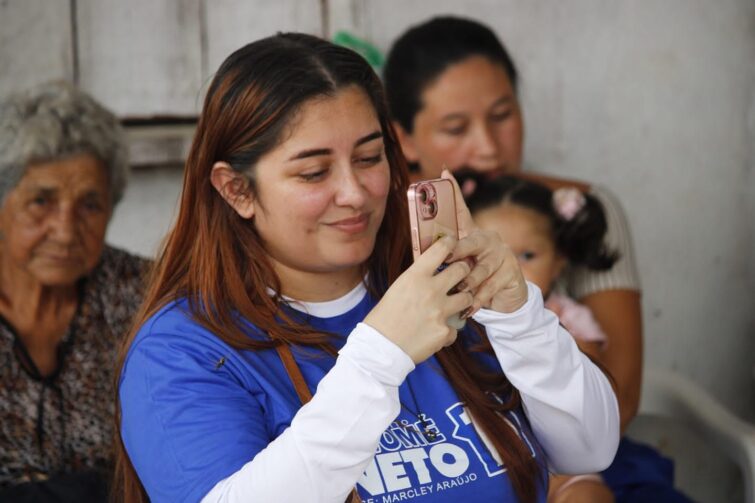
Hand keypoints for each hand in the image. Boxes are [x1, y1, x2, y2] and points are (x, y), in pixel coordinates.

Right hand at [364, 236, 473, 363]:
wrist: (379, 350)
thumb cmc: (383, 319)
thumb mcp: (397, 290)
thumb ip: (416, 281)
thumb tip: (431, 274)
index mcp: (415, 276)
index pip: (441, 249)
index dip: (450, 243)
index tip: (452, 244)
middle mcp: (431, 290)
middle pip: (462, 270)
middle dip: (463, 271)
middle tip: (460, 275)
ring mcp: (440, 311)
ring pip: (467, 297)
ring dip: (462, 300)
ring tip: (453, 305)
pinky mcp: (444, 331)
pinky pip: (455, 328)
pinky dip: (446, 331)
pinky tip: (433, 334)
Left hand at [441, 169, 528, 313]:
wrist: (504, 301)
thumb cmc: (474, 281)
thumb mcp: (460, 268)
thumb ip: (446, 260)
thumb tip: (422, 256)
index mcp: (472, 234)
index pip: (462, 211)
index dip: (453, 192)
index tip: (443, 173)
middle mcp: (488, 239)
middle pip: (470, 241)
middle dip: (456, 253)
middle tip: (446, 260)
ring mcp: (502, 254)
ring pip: (478, 269)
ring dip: (466, 283)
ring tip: (457, 292)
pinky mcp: (511, 272)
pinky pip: (489, 286)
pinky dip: (477, 300)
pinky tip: (469, 308)